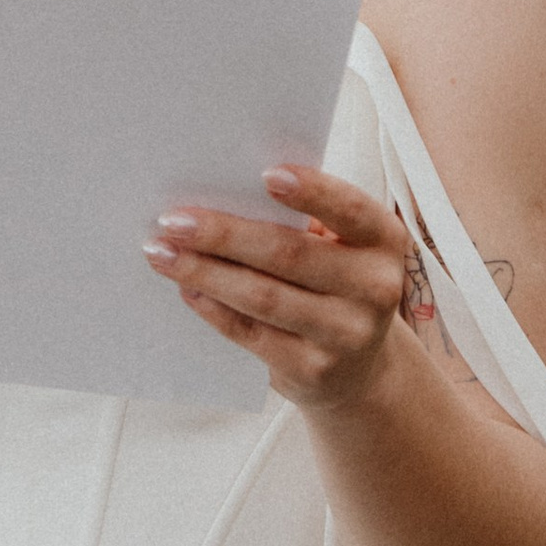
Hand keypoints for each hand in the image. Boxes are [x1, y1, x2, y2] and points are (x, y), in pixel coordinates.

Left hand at [143, 162, 435, 411]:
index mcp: (384, 240)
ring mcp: (346, 334)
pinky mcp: (313, 370)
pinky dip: (212, 308)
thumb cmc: (334, 284)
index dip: (313, 192)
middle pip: (290, 253)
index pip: (352, 210)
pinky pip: (251, 334)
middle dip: (224, 234)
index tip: (266, 174)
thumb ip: (300, 222)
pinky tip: (186, 288)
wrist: (359, 371)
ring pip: (263, 296)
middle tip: (173, 219)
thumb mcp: (340, 249)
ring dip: (204, 272)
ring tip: (162, 252)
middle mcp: (375, 287)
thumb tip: (221, 195)